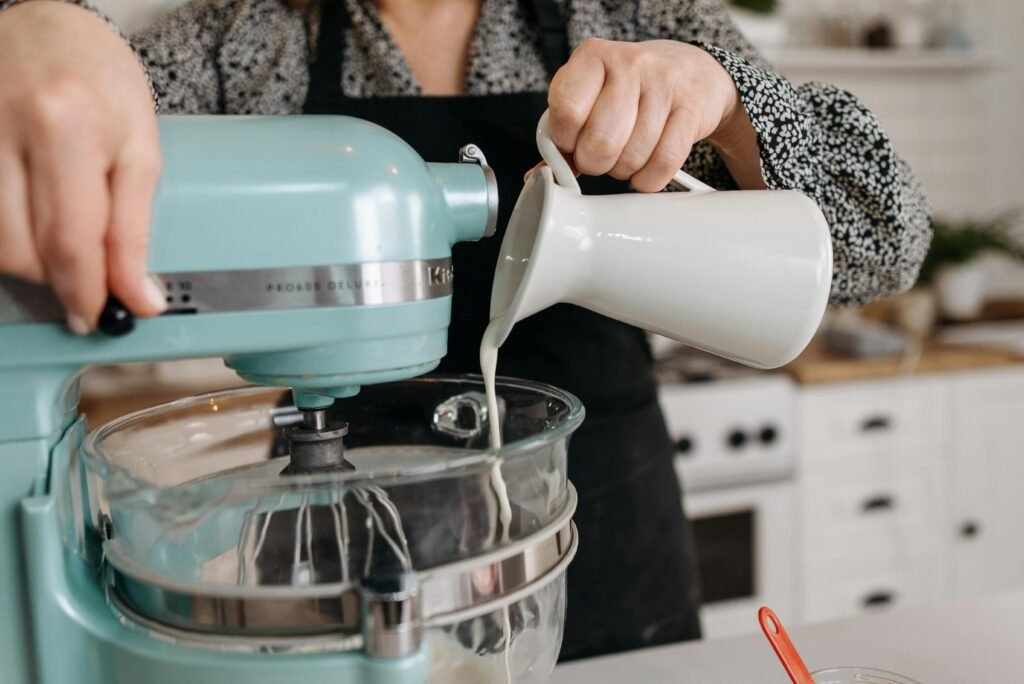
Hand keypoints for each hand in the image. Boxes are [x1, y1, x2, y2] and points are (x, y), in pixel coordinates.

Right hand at [0, 1, 164, 333]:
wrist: (44, 25)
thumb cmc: (100, 79)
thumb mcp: (141, 149)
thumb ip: (136, 229)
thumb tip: (141, 297)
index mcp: (68, 129)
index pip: (72, 241)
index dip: (87, 292)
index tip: (100, 316)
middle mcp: (8, 133)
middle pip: (25, 250)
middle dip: (61, 281)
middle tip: (88, 286)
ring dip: (33, 262)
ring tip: (63, 245)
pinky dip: (8, 237)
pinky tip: (32, 225)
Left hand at [547, 38, 762, 192]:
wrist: (693, 72)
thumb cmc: (632, 89)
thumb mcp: (593, 95)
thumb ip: (565, 131)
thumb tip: (539, 176)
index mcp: (592, 57)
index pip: (565, 110)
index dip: (565, 140)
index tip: (572, 144)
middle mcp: (629, 64)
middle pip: (599, 141)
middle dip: (595, 163)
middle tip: (601, 156)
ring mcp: (664, 84)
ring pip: (632, 157)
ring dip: (624, 170)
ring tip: (627, 155)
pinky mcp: (692, 108)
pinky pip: (664, 163)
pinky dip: (649, 180)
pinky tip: (645, 170)